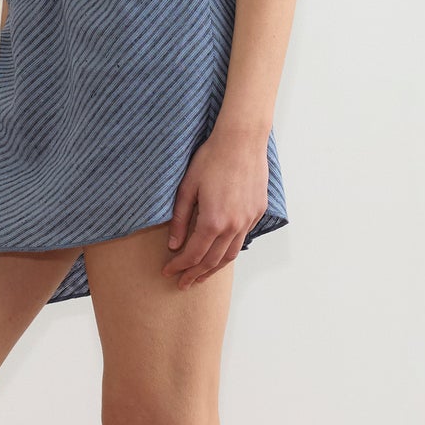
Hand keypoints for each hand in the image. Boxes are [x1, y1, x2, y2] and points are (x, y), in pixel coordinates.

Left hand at [162, 122, 270, 289]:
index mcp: (213, 221)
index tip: (168, 272)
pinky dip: (229, 251)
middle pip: (212, 261)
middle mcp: (233, 226)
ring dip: (214, 268)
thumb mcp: (187, 188)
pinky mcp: (257, 212)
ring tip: (200, 275)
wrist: (242, 141)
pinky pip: (242, 238)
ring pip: (230, 255)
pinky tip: (220, 252)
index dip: (179, 266)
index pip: (193, 254)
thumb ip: (180, 219)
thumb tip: (174, 244)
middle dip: (195, 274)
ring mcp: (248, 220)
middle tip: (182, 283)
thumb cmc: (212, 159)